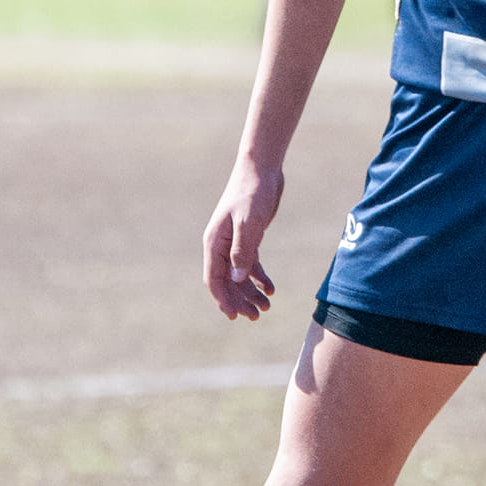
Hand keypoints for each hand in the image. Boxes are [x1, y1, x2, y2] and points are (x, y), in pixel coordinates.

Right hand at [203, 161, 283, 319]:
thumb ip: (242, 251)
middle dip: (240, 300)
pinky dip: (259, 277)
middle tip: (256, 317)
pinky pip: (250, 264)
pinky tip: (270, 288)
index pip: (214, 279)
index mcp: (214, 242)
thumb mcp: (249, 222)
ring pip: (239, 275)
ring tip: (266, 307)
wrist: (262, 169)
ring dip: (250, 292)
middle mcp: (221, 245)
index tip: (234, 316)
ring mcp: (234, 242)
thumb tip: (237, 280)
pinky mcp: (248, 237)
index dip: (223, 299)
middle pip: (227, 281)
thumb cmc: (252, 192)